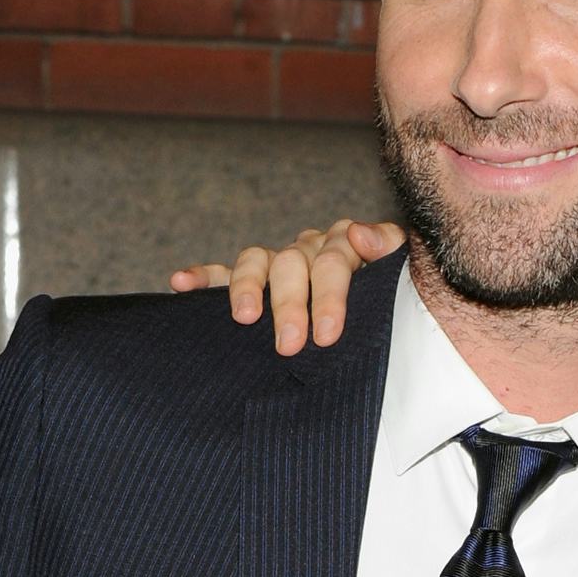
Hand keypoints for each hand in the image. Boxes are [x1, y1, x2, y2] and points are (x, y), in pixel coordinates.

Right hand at [168, 217, 404, 355]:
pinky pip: (222, 274)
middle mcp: (308, 249)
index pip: (334, 260)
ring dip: (246, 287)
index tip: (327, 334)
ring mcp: (278, 264)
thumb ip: (386, 249)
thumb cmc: (390, 298)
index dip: (330, 296)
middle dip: (290, 305)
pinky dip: (201, 278)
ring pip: (257, 262)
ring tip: (243, 318)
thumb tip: (357, 231)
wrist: (387, 311)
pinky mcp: (250, 280)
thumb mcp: (399, 275)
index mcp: (344, 246)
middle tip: (290, 345)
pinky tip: (178, 283)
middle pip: (292, 264)